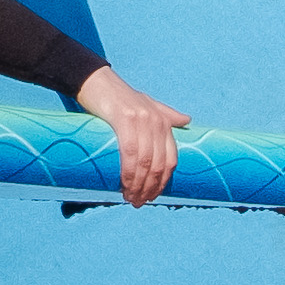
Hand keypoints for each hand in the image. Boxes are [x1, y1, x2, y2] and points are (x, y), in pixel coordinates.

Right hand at [79, 72, 186, 203]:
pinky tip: (124, 185)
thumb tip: (188, 119)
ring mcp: (142, 120)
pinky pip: (130, 153)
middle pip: (159, 164)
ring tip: (130, 198)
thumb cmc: (120, 97)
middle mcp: (157, 121)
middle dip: (150, 188)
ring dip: (138, 185)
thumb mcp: (148, 104)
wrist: (97, 82)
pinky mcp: (125, 119)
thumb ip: (167, 114)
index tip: (152, 196)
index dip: (163, 182)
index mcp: (164, 122)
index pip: (171, 159)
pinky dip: (128, 173)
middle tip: (138, 202)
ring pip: (145, 162)